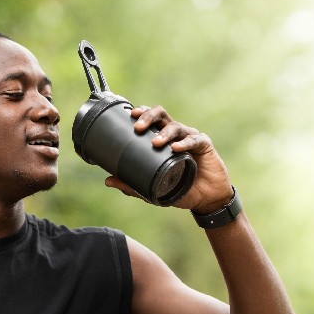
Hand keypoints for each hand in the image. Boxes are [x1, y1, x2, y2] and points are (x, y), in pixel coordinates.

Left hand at [104, 104, 235, 213]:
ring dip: (164, 133)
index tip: (130, 115)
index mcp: (163, 139)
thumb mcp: (153, 189)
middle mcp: (176, 134)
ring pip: (176, 127)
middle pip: (161, 115)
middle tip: (138, 126)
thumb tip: (108, 181)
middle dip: (149, 116)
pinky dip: (184, 143)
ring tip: (155, 143)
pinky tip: (175, 148)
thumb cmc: (181, 190)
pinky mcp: (204, 144)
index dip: (142, 113)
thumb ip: (132, 185)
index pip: (151, 119)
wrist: (206, 199)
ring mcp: (190, 138)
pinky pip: (193, 140)